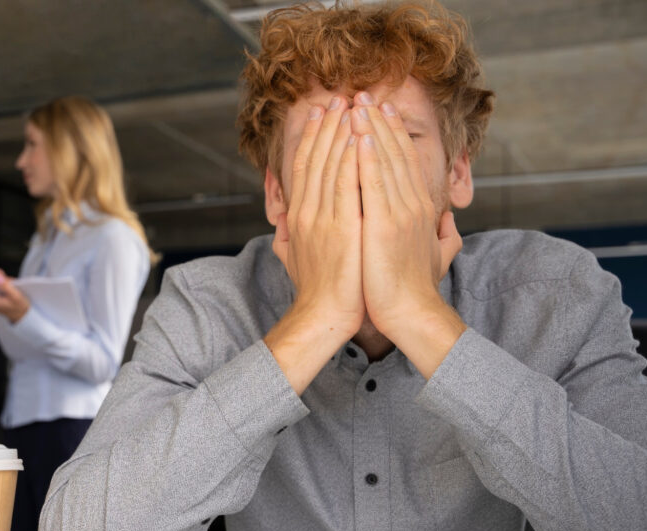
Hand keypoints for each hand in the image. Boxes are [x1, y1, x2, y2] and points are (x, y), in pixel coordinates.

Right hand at [264, 97, 363, 393]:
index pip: (305, 167)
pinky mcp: (343, 227)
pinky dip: (352, 156)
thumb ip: (293, 236)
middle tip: (338, 97)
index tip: (322, 114)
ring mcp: (324, 218)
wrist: (324, 317)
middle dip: (328, 125)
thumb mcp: (295, 257)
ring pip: (332, 163)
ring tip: (352, 105)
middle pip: (316, 158)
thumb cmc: (317, 292)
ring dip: (342, 131)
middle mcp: (307, 212)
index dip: (313, 138)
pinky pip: (347, 182)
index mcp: (299, 217)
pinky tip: (360, 135)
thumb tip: (286, 227)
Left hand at [351, 93, 465, 375]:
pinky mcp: (385, 226)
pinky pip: (374, 183)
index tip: (379, 109)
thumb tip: (448, 226)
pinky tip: (359, 134)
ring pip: (384, 160)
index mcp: (420, 209)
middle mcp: (413, 205)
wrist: (411, 315)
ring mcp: (400, 213)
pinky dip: (367, 156)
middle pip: (394, 153)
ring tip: (357, 103)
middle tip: (363, 94)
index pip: (404, 161)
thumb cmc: (412, 289)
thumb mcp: (431, 256)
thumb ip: (439, 236)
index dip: (392, 133)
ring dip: (370, 128)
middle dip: (379, 121)